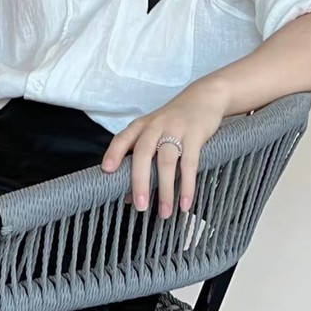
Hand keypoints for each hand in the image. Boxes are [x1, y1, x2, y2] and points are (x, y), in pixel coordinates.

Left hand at [101, 79, 228, 217]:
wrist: (204, 97)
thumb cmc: (174, 121)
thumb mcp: (155, 132)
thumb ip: (141, 159)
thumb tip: (128, 197)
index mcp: (141, 125)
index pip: (123, 138)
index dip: (113, 153)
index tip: (106, 171)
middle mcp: (155, 126)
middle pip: (143, 153)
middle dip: (140, 181)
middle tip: (140, 206)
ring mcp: (175, 129)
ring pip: (166, 161)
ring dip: (166, 190)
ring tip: (165, 213)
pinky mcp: (195, 135)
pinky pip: (190, 163)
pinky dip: (187, 186)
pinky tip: (185, 203)